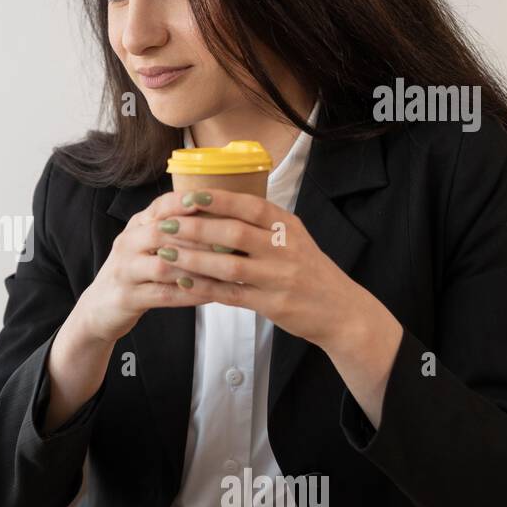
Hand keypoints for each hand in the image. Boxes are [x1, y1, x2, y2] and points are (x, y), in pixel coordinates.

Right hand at [71, 189, 221, 344]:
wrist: (100, 307)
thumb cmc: (134, 272)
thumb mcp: (145, 243)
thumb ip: (173, 228)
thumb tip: (219, 213)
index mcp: (135, 226)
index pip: (160, 206)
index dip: (185, 202)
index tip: (212, 198)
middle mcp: (127, 244)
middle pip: (162, 233)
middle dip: (198, 235)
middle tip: (231, 239)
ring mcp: (125, 271)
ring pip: (164, 265)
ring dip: (197, 266)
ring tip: (227, 267)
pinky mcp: (127, 298)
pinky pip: (164, 295)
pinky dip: (190, 294)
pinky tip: (212, 294)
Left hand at [154, 188, 384, 353]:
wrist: (341, 310)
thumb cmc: (309, 271)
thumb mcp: (294, 238)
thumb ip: (262, 224)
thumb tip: (218, 203)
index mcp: (288, 226)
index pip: (250, 206)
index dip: (218, 200)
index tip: (188, 196)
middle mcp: (285, 249)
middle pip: (234, 233)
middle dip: (195, 228)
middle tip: (166, 225)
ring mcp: (279, 278)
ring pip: (228, 266)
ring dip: (193, 259)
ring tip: (165, 254)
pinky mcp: (273, 305)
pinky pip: (231, 295)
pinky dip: (204, 288)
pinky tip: (182, 282)